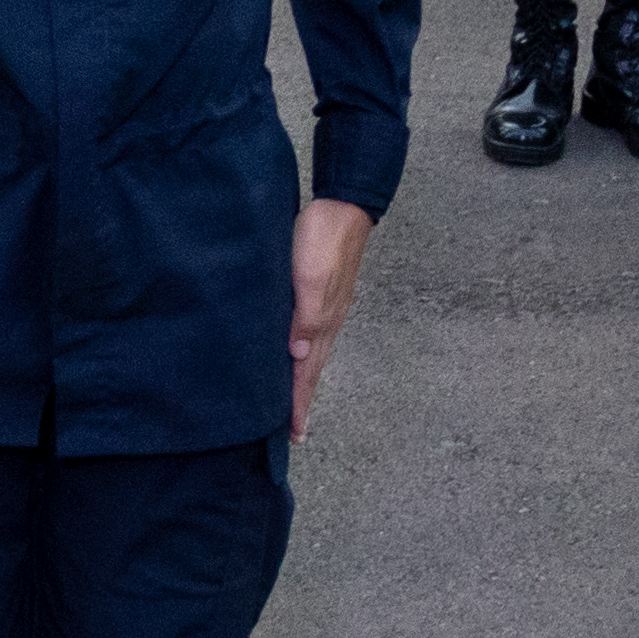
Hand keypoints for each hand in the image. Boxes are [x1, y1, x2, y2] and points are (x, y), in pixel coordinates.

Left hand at [284, 196, 373, 440]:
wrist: (344, 204)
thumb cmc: (324, 237)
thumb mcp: (311, 276)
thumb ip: (305, 315)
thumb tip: (298, 355)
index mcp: (323, 320)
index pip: (308, 371)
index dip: (299, 402)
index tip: (294, 433)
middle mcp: (326, 320)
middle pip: (312, 368)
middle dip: (302, 399)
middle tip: (293, 430)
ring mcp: (326, 307)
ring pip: (312, 352)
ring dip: (302, 378)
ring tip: (293, 401)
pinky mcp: (321, 293)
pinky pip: (311, 333)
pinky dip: (302, 352)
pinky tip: (295, 353)